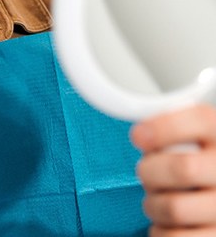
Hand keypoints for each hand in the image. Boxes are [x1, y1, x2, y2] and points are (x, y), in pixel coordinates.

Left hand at [130, 104, 215, 235]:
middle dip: (150, 171)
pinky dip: (160, 231)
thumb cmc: (195, 165)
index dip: (163, 127)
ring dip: (152, 204)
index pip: (201, 120)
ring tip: (157, 199)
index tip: (138, 136)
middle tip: (146, 173)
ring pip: (175, 208)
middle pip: (182, 168)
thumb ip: (170, 130)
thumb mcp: (191, 139)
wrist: (212, 200)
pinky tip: (166, 222)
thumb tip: (141, 134)